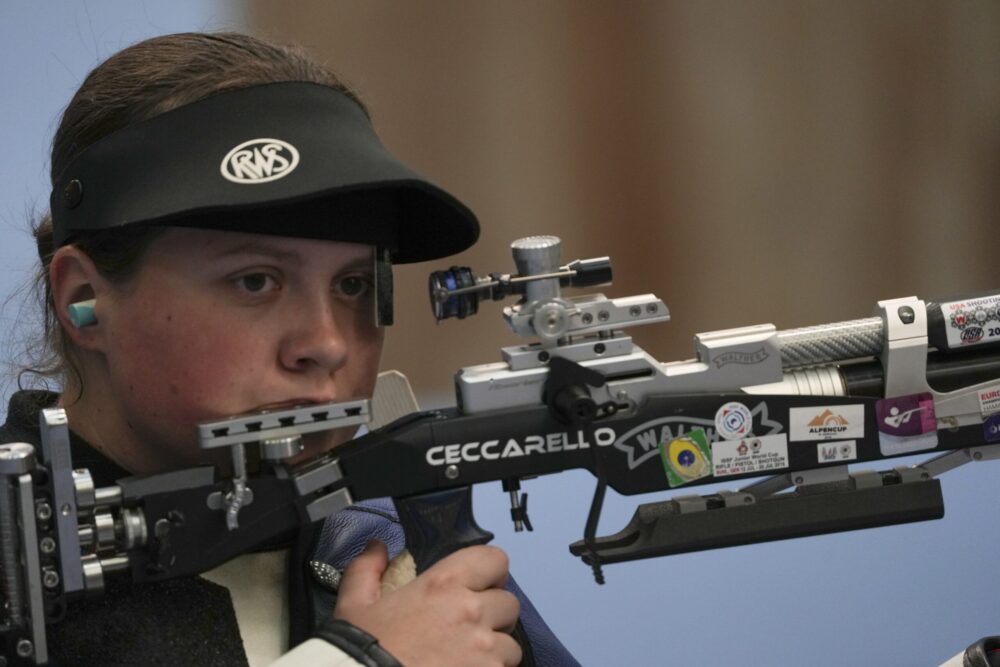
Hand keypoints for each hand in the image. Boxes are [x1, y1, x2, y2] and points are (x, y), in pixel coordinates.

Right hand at [334, 540, 521, 666]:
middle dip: (493, 615)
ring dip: (494, 651)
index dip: (490, 572)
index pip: (495, 560)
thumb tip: (377, 548)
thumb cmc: (361, 651)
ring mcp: (485, 649)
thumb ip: (367, 570)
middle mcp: (471, 611)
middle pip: (509, 604)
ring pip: (511, 644)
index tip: (478, 586)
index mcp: (443, 584)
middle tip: (468, 629)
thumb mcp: (354, 604)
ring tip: (467, 658)